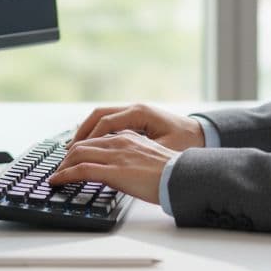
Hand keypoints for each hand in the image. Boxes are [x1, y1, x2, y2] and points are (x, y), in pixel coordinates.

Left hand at [49, 130, 175, 204]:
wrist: (182, 177)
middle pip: (83, 144)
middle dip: (67, 157)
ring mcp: (115, 155)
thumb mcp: (150, 158)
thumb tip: (124, 170)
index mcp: (130, 137)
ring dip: (63, 166)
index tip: (73, 158)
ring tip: (56, 176)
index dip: (81, 149)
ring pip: (78, 154)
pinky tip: (57, 181)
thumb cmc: (173, 172)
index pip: (97, 139)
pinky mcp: (113, 170)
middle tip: (60, 168)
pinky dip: (65, 175)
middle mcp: (120, 141)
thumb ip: (134, 159)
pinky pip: (80, 169)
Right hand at [70, 103, 205, 151]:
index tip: (74, 153)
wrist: (204, 135)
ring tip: (73, 149)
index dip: (87, 139)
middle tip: (67, 151)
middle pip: (98, 116)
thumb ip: (138, 153)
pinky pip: (110, 122)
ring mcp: (135, 112)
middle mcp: (135, 109)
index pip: (104, 122)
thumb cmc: (187, 143)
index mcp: (140, 113)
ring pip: (102, 117)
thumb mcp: (162, 151)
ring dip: (87, 131)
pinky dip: (97, 132)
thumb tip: (114, 162)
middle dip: (81, 133)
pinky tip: (91, 145)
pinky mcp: (137, 120)